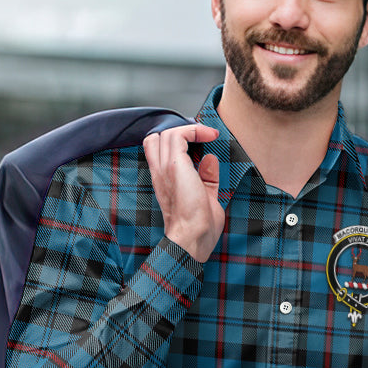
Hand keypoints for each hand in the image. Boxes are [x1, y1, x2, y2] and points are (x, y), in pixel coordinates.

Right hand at [143, 123, 222, 262]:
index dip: (176, 142)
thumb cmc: (199, 228)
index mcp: (163, 182)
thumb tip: (210, 159)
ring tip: (208, 135)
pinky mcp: (174, 165)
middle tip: (202, 138)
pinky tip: (209, 136)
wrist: (192, 238)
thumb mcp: (206, 197)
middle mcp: (159, 173)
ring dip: (190, 130)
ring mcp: (164, 168)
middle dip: (180, 133)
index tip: (200, 143)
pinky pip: (179, 135)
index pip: (156, 150)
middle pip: (157, 138)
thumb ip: (206, 178)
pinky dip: (194, 130)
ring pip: (167, 133)